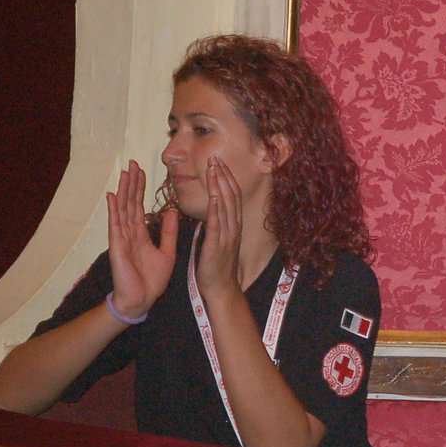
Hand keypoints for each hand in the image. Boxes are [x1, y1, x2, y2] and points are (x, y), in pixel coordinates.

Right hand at [106, 160, 177, 318]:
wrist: (143, 300)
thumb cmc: (152, 280)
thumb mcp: (167, 251)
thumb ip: (169, 232)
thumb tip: (172, 212)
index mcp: (140, 234)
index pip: (139, 206)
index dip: (140, 189)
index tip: (142, 171)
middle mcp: (129, 233)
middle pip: (130, 203)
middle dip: (132, 183)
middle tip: (132, 163)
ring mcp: (122, 238)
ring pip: (122, 209)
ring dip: (124, 190)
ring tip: (125, 172)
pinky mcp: (117, 246)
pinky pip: (115, 225)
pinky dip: (114, 210)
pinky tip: (112, 195)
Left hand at [193, 157, 244, 299]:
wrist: (221, 288)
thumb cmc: (216, 265)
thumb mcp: (218, 239)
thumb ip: (217, 223)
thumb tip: (212, 208)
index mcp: (232, 225)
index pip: (231, 196)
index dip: (226, 178)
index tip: (218, 162)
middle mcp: (233, 227)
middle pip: (230, 196)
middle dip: (223, 176)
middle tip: (215, 158)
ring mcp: (227, 236)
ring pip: (225, 206)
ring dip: (219, 186)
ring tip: (213, 169)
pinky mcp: (218, 246)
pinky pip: (218, 225)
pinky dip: (217, 210)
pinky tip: (214, 196)